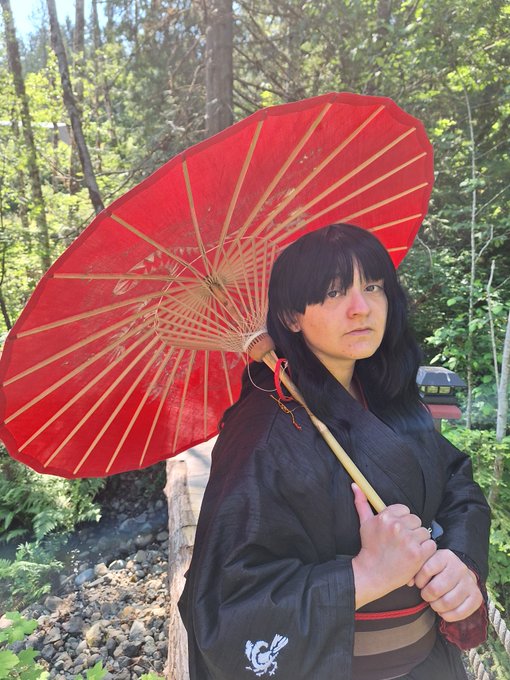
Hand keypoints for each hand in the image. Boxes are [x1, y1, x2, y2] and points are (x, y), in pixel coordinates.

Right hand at [351, 484, 436, 608]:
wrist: (372, 573)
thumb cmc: (369, 548)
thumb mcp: (364, 524)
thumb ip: (361, 503)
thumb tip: (355, 485)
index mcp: (385, 517)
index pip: (405, 510)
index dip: (402, 521)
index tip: (396, 531)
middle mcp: (397, 526)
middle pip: (416, 520)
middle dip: (411, 530)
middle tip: (402, 542)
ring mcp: (408, 540)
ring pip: (424, 532)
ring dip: (419, 541)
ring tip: (408, 549)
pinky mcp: (417, 554)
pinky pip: (431, 545)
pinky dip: (426, 551)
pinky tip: (415, 556)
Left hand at [414, 549, 482, 621]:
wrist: (459, 574)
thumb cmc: (437, 570)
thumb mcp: (426, 563)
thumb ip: (416, 569)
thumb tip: (409, 582)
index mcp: (445, 556)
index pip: (426, 570)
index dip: (419, 581)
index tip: (419, 584)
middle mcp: (460, 567)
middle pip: (436, 589)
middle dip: (427, 596)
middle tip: (426, 596)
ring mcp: (469, 582)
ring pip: (447, 602)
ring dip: (436, 607)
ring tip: (434, 604)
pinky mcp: (477, 597)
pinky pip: (461, 612)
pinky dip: (448, 616)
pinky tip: (443, 612)